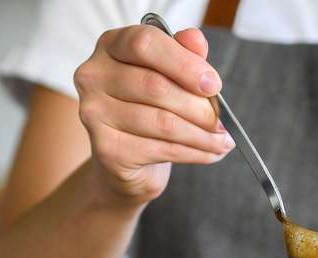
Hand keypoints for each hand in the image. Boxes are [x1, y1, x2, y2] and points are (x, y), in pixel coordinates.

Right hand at [74, 25, 234, 203]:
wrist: (126, 156)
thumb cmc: (150, 107)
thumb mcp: (170, 74)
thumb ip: (184, 54)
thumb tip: (196, 40)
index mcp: (111, 46)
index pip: (145, 44)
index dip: (184, 64)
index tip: (214, 84)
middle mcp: (94, 76)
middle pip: (156, 86)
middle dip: (199, 107)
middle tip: (223, 121)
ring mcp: (94, 114)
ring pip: (162, 122)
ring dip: (202, 135)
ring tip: (223, 140)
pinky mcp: (107, 149)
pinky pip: (162, 149)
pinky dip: (195, 153)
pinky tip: (211, 153)